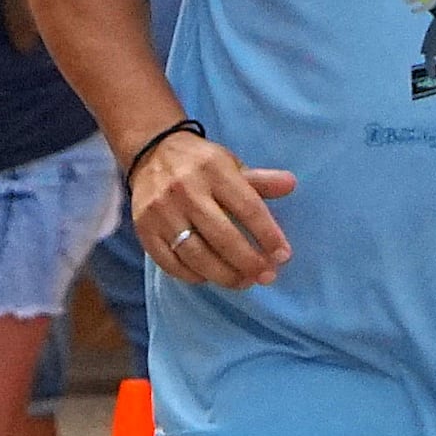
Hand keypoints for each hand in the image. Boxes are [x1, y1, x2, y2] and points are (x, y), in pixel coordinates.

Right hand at [128, 130, 298, 290]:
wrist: (151, 154)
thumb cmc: (201, 165)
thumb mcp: (231, 164)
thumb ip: (261, 180)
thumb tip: (291, 184)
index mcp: (213, 170)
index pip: (248, 208)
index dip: (268, 235)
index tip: (283, 256)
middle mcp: (185, 190)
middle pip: (223, 237)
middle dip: (249, 262)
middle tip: (267, 276)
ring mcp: (161, 212)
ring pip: (197, 255)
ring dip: (225, 275)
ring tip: (244, 281)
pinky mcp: (144, 229)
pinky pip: (171, 263)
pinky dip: (193, 276)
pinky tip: (210, 276)